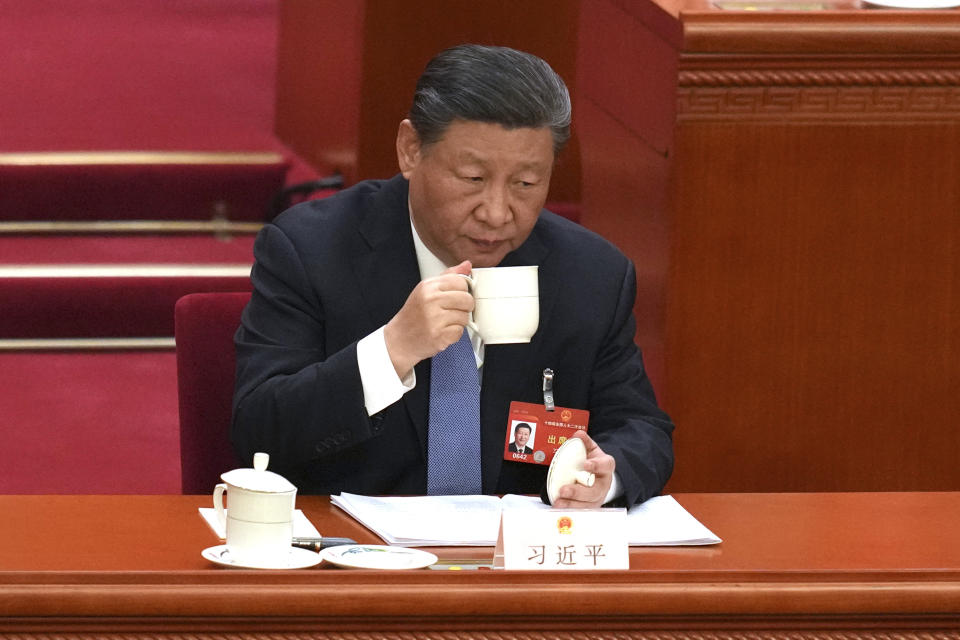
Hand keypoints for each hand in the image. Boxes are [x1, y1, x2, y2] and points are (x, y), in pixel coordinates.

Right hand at [384, 260, 473, 377]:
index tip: (457, 295)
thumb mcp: (427, 289)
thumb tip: (467, 265)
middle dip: (465, 307)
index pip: (460, 282)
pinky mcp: (439, 335)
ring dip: (459, 322)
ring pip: (465, 317)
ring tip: (446, 322)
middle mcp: (431, 300)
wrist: (400, 338)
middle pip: (467, 299)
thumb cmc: (414, 314)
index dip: (463, 290)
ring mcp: (434, 318)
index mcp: (428, 286)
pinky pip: (460, 332)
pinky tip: (443, 331)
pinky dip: (454, 334)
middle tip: (454, 310)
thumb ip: (448, 276)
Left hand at [551, 430, 615, 508]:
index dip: (596, 465)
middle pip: (594, 491)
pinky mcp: (590, 507)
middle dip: (578, 492)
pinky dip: (570, 511)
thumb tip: (579, 434)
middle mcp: (603, 484)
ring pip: (587, 504)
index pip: (605, 465)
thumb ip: (584, 442)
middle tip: (564, 490)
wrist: (599, 476)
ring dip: (572, 504)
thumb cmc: (593, 462)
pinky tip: (559, 508)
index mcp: (606, 467)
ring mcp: (597, 497)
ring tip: (559, 502)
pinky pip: (581, 512)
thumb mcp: (591, 449)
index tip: (586, 464)